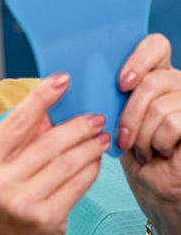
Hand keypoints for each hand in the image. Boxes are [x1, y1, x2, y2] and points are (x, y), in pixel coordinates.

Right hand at [0, 74, 109, 234]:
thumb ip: (18, 144)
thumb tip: (48, 114)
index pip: (15, 123)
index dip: (41, 98)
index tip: (61, 80)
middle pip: (47, 143)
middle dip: (76, 125)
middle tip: (94, 116)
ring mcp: (21, 203)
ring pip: (65, 163)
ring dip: (88, 146)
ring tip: (100, 136)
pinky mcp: (46, 221)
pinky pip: (76, 186)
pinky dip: (90, 170)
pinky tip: (95, 161)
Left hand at [117, 33, 180, 234]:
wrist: (154, 190)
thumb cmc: (131, 151)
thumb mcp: (113, 115)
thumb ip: (103, 90)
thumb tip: (65, 76)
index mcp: (155, 73)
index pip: (155, 44)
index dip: (139, 59)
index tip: (121, 83)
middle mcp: (177, 84)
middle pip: (153, 80)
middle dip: (130, 113)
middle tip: (123, 135)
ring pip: (161, 104)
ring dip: (143, 134)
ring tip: (141, 148)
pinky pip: (174, 124)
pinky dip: (158, 143)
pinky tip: (156, 153)